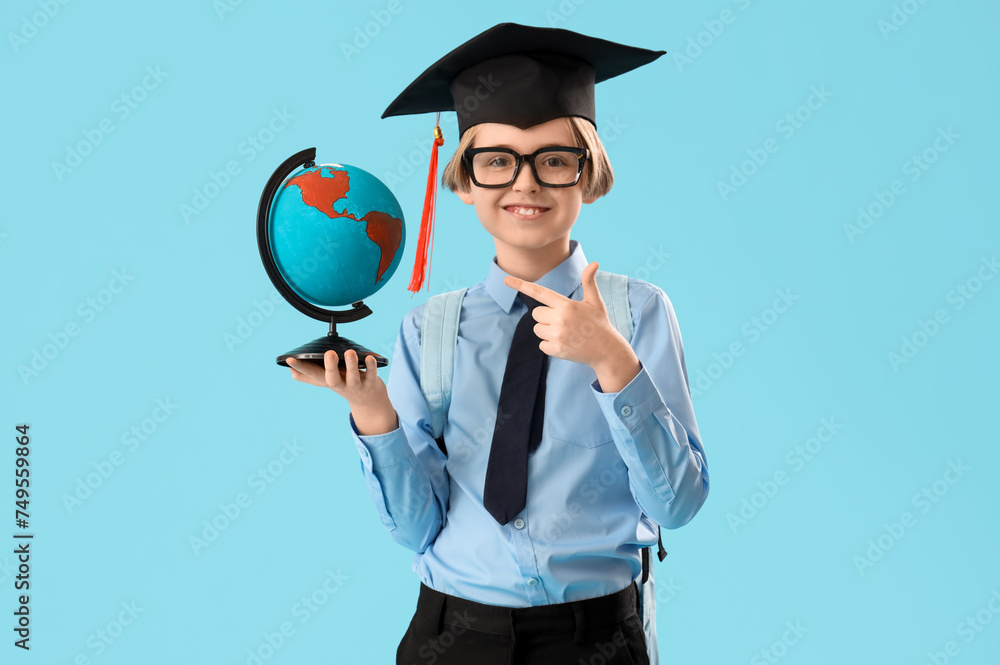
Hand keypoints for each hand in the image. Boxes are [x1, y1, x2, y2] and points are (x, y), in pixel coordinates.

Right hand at [287, 349, 387, 413]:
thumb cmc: (344, 384)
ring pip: (353, 377)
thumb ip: (309, 376)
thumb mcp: (325, 381)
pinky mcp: (371, 383)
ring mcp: (356, 386)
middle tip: (328, 353)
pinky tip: (370, 357)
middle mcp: (340, 385)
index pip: (310, 374)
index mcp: (327, 381)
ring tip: (349, 352)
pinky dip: (371, 367)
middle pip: (332, 379)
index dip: (300, 367)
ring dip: (351, 365)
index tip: (290, 359)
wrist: (368, 402)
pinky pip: (372, 375)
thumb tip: (290, 370)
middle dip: (330, 367)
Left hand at [504, 261, 625, 368]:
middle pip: (535, 314)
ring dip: (546, 331)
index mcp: (566, 305)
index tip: (506, 279)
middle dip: (545, 317)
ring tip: (565, 333)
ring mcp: (557, 335)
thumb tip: (595, 263)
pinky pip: (541, 344)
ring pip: (537, 329)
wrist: (607, 350)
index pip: (539, 292)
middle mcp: (560, 319)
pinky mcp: (556, 349)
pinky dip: (549, 345)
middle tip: (563, 322)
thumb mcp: (595, 301)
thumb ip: (589, 282)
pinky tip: (565, 343)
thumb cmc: (599, 323)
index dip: (521, 285)